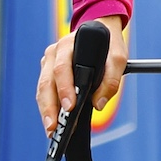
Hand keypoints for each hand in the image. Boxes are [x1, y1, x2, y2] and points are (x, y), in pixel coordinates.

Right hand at [36, 15, 126, 136]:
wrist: (100, 30)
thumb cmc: (108, 44)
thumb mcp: (118, 57)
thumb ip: (111, 79)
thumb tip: (98, 104)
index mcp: (68, 45)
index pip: (62, 69)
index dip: (64, 89)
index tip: (70, 108)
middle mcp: (54, 53)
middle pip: (47, 83)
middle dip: (50, 107)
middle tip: (54, 127)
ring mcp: (48, 63)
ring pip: (42, 90)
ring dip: (46, 111)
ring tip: (52, 131)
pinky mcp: (48, 72)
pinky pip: (44, 92)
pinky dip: (47, 107)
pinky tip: (52, 122)